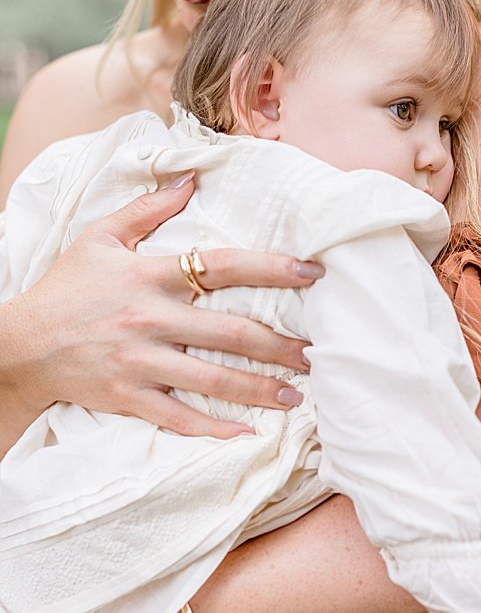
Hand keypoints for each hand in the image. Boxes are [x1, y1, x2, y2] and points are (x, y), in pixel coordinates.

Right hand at [1, 174, 321, 439]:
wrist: (15, 345)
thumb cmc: (65, 289)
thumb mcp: (98, 238)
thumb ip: (147, 210)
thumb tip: (192, 180)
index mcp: (149, 276)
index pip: (220, 266)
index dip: (270, 268)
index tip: (312, 273)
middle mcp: (150, 319)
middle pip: (230, 332)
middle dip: (280, 345)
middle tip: (318, 353)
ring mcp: (140, 362)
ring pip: (212, 379)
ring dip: (259, 389)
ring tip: (296, 394)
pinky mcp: (128, 397)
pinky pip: (178, 417)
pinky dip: (213, 428)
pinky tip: (247, 432)